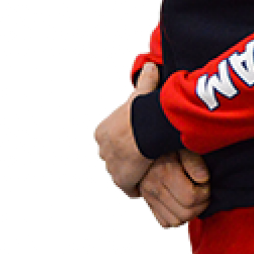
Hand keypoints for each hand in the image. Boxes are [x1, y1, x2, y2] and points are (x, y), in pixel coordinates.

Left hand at [94, 62, 159, 197]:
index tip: (138, 140)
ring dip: (133, 172)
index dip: (126, 140)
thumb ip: (145, 81)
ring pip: (121, 172)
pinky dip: (137, 187)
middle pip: (114, 156)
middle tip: (144, 156)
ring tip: (148, 169)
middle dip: (126, 158)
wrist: (144, 128)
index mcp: (103, 131)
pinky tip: (147, 182)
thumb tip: (150, 65)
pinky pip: (129, 188)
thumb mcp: (141, 92)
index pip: (112, 139)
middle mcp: (103, 150)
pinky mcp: (122, 180)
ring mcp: (112, 166)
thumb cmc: (141, 110)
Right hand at [140, 149, 210, 227]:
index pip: (191, 197)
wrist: (148, 148)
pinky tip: (183, 204)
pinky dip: (177, 217)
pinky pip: (165, 223)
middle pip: (185, 213)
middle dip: (201, 205)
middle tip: (204, 192)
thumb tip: (203, 179)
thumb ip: (195, 162)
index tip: (207, 182)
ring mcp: (149, 197)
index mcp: (165, 172)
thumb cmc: (172, 146)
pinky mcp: (149, 204)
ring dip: (190, 213)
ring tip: (195, 198)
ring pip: (176, 221)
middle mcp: (154, 187)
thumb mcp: (185, 147)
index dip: (205, 193)